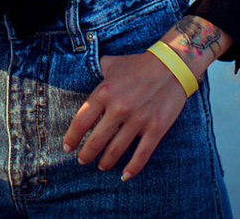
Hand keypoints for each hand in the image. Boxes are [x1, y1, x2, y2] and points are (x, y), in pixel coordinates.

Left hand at [61, 50, 188, 180]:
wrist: (172, 65)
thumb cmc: (138, 64)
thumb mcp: (111, 63)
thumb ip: (96, 72)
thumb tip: (83, 75)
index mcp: (104, 92)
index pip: (81, 122)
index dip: (72, 138)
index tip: (68, 147)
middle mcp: (119, 108)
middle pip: (96, 141)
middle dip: (86, 154)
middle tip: (82, 160)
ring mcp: (138, 120)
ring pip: (116, 150)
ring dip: (105, 161)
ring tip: (101, 165)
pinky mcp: (156, 129)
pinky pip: (142, 155)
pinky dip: (132, 168)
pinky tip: (124, 175)